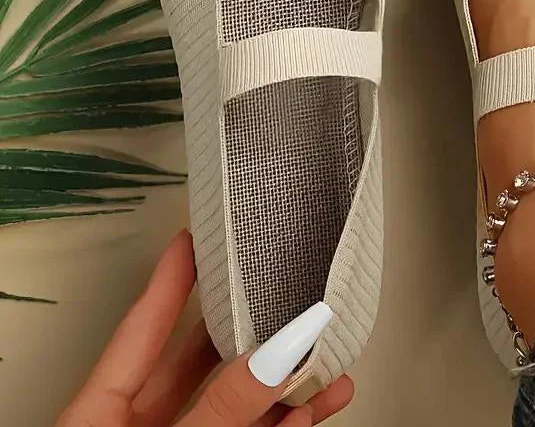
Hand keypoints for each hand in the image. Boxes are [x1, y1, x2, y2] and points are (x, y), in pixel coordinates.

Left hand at [57, 230, 352, 426]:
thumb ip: (219, 412)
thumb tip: (273, 355)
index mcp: (99, 419)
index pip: (141, 329)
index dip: (171, 279)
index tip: (194, 236)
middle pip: (198, 364)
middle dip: (247, 328)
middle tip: (278, 286)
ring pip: (238, 408)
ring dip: (285, 382)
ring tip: (325, 349)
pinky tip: (316, 406)